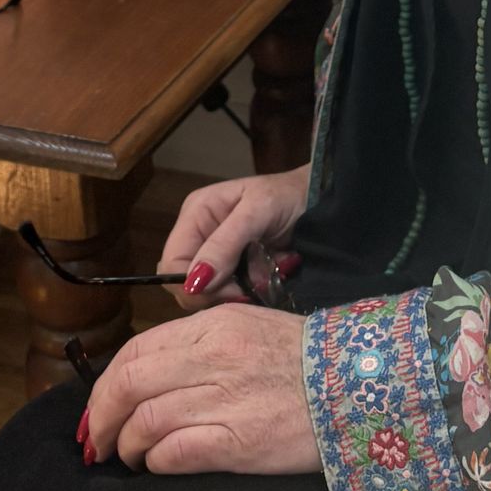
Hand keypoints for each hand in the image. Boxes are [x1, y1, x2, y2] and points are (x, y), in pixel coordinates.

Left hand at [82, 304, 318, 474]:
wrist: (360, 386)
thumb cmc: (305, 359)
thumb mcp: (249, 328)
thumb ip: (200, 343)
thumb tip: (150, 375)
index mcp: (213, 325)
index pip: (135, 351)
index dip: (105, 385)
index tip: (99, 409)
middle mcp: (212, 357)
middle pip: (129, 385)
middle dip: (101, 420)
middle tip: (98, 443)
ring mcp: (224, 400)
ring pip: (144, 423)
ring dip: (127, 447)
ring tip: (131, 459)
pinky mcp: (238, 443)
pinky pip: (173, 454)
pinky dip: (155, 463)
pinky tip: (159, 466)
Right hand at [158, 165, 310, 305]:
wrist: (318, 198)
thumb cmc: (288, 195)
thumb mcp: (257, 212)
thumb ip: (225, 245)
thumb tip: (193, 283)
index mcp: (195, 214)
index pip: (172, 262)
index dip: (191, 285)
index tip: (229, 292)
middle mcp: (198, 235)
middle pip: (184, 282)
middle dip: (214, 293)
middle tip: (247, 291)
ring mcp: (215, 254)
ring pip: (205, 293)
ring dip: (232, 295)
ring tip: (261, 283)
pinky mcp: (232, 270)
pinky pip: (226, 293)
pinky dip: (244, 294)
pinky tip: (262, 284)